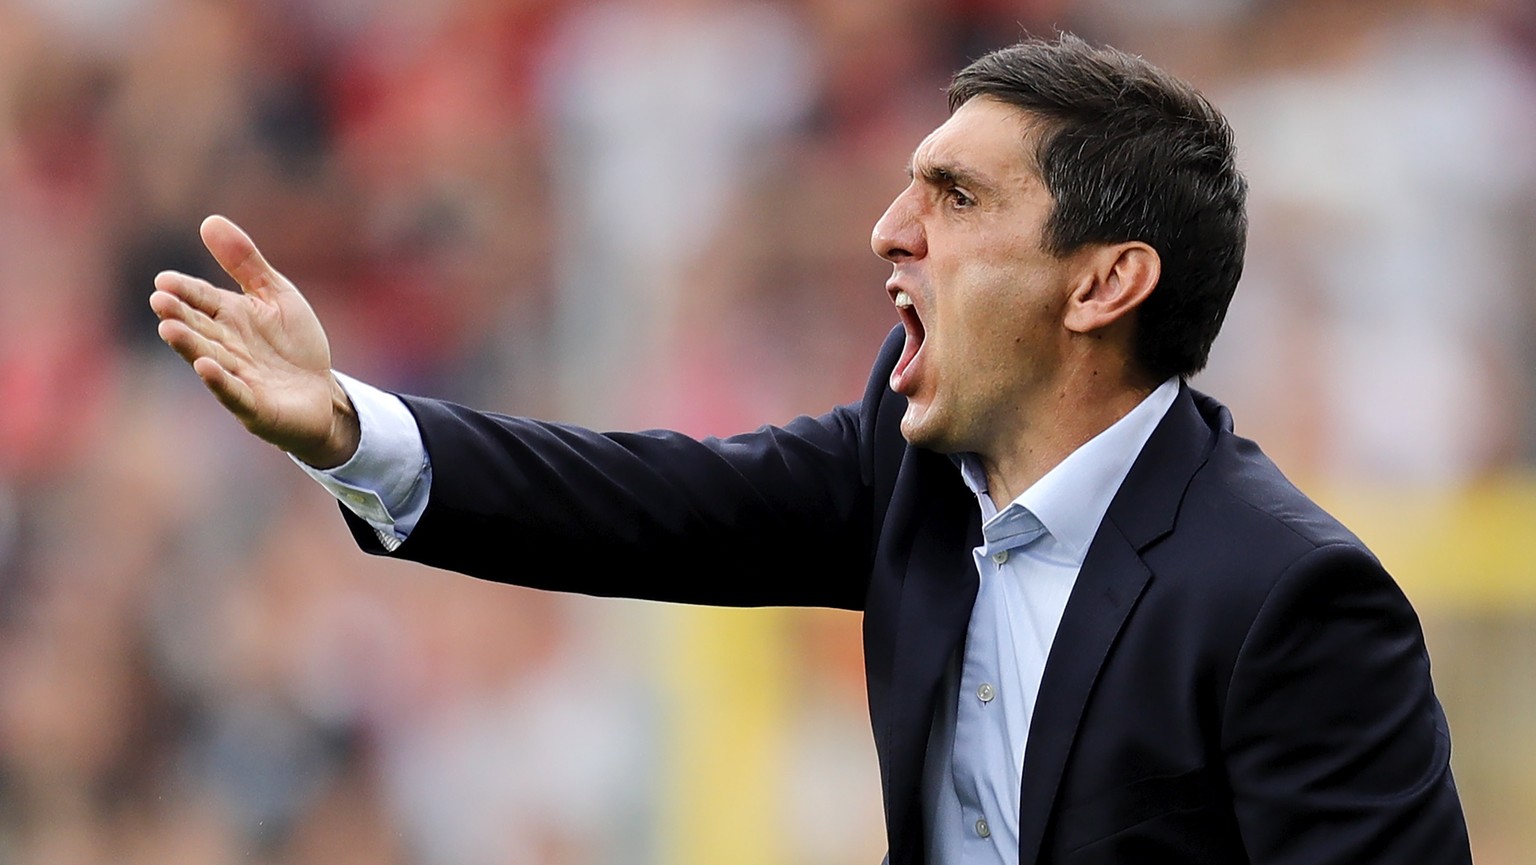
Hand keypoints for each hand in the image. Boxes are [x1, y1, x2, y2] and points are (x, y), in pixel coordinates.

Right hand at [149, 215, 359, 467]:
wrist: (322, 393)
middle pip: (199, 327)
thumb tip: (209, 220)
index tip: (164, 280)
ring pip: (210, 358)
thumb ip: (246, 263)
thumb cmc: (294, 344)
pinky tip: (205, 368)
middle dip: (180, 315)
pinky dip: (219, 381)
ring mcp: (238, 376)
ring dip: (190, 345)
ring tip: (169, 329)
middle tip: (159, 301)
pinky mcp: (254, 406)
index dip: (185, 290)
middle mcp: (227, 345)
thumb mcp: (276, 294)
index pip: (202, 299)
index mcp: (229, 316)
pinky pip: (234, 393)